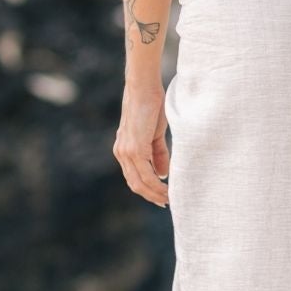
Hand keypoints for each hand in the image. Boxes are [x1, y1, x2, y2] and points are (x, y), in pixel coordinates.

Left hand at [114, 82, 170, 208]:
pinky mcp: (134, 148)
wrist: (144, 88)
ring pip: (139, 182)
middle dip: (151, 196)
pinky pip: (145, 173)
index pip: (134, 177)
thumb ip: (157, 154)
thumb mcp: (155, 134)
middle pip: (135, 184)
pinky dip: (156, 184)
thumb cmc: (151, 106)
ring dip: (155, 193)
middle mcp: (122, 153)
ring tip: (169, 198)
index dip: (148, 190)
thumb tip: (162, 173)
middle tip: (167, 202)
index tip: (162, 197)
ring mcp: (126, 151)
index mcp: (124, 150)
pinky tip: (166, 187)